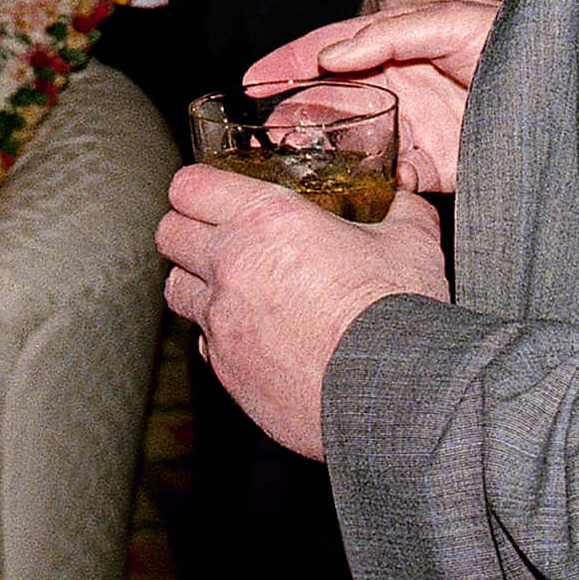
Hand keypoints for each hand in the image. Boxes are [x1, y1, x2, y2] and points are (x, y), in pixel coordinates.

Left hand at [156, 166, 446, 459]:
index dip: (197, 186)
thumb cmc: (398, 311)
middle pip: (168, 232)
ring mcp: (223, 322)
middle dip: (186, 228)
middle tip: (214, 235)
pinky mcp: (227, 371)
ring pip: (175, 288)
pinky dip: (219, 335)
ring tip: (228, 286)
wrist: (394, 394)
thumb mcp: (410, 243)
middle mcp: (231, 265)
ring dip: (195, 282)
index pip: (189, 186)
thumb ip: (403, 211)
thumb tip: (409, 200)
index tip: (212, 193)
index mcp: (265, 219)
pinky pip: (204, 343)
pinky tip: (252, 336)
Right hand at [246, 2, 494, 193]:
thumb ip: (392, 32)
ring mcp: (416, 128)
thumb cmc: (512, 40)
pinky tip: (374, 183)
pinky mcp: (438, 167)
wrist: (567, 96)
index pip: (330, 49)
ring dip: (327, 153)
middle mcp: (399, 87)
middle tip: (265, 132)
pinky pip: (397, 179)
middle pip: (332, 100)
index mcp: (395, 46)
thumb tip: (332, 56)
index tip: (251, 76)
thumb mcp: (452, 20)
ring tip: (298, 164)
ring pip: (354, 143)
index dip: (289, 60)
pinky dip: (383, 183)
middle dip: (295, 114)